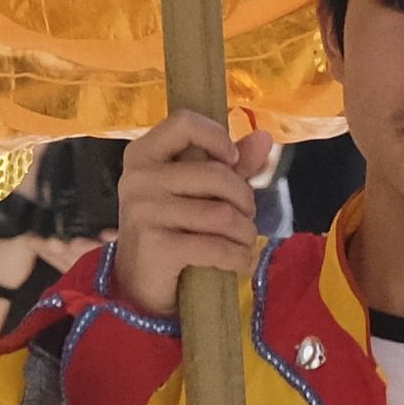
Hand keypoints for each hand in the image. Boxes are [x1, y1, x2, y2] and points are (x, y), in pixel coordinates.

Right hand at [115, 110, 269, 317]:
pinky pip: (215, 246)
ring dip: (245, 233)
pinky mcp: (155, 246)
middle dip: (244, 199)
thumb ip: (231, 163)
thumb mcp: (199, 190)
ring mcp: (144, 212)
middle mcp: (138, 178)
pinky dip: (238, 257)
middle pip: (216, 174)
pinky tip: (241, 261)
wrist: (140, 281)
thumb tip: (265, 137)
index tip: (231, 160)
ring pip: (222, 214)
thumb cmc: (173, 225)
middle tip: (245, 215)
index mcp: (144, 154)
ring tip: (244, 241)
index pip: (183, 122)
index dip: (217, 137)